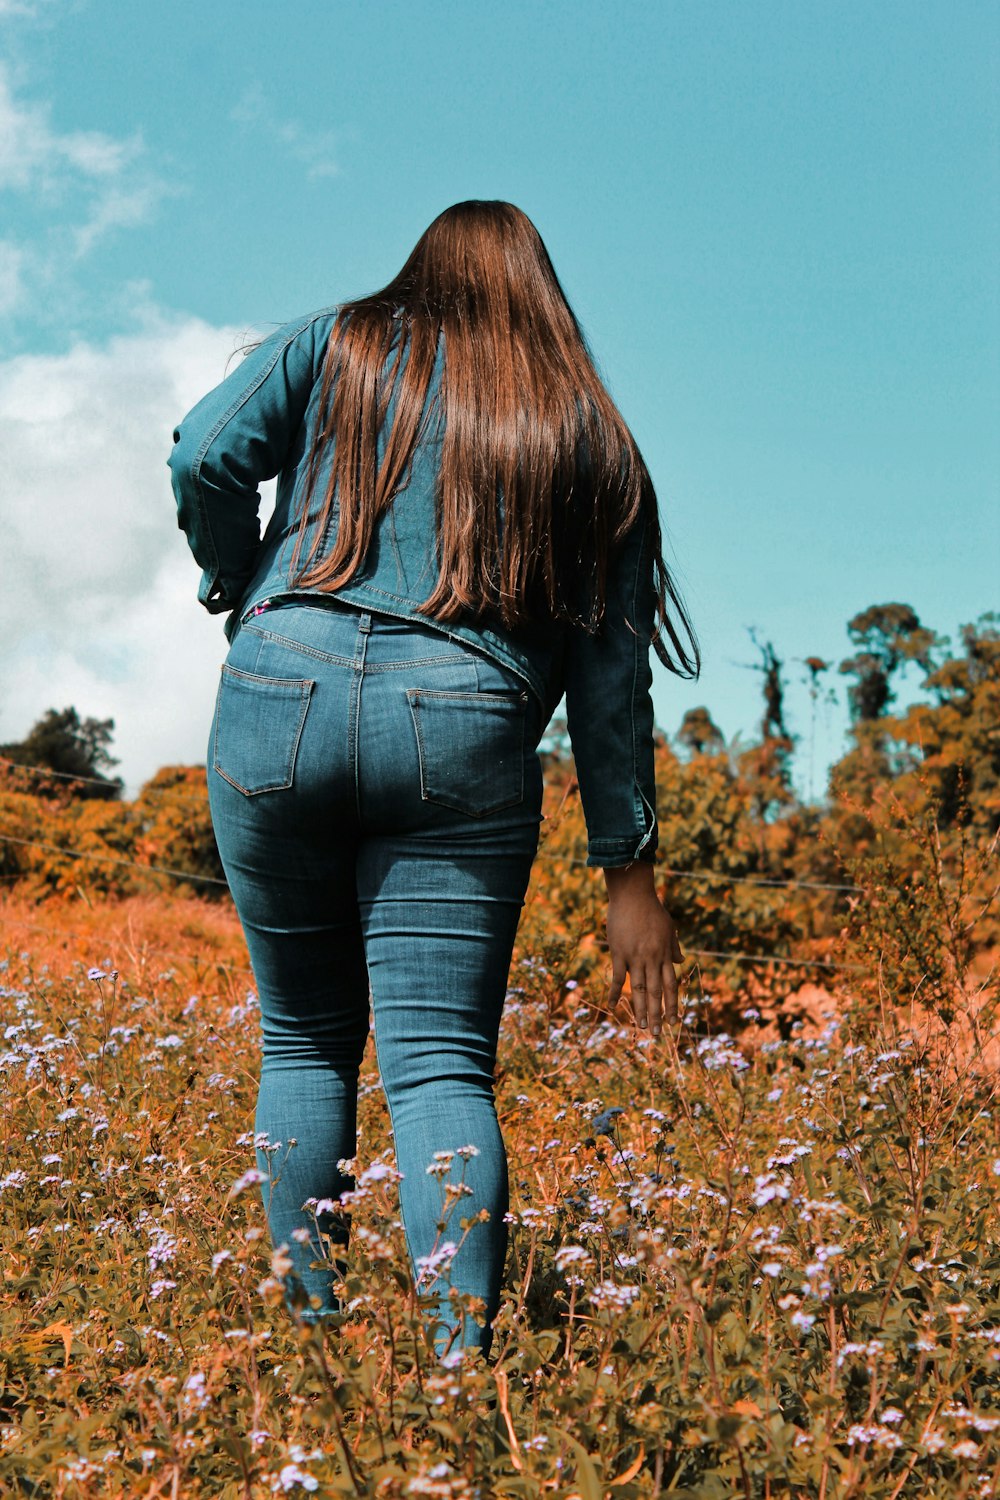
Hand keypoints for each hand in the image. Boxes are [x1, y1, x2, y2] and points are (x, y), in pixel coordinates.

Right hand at [603, 862, 682, 1036]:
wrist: (633, 895)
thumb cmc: (652, 909)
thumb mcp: (669, 928)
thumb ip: (674, 946)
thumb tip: (681, 961)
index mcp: (665, 954)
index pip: (671, 985)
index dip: (672, 1004)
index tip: (673, 1021)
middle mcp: (652, 959)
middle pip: (656, 992)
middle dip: (657, 1014)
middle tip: (657, 1033)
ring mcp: (635, 957)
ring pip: (638, 989)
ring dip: (639, 1010)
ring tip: (641, 1027)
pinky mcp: (619, 953)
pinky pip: (617, 977)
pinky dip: (614, 993)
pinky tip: (612, 1007)